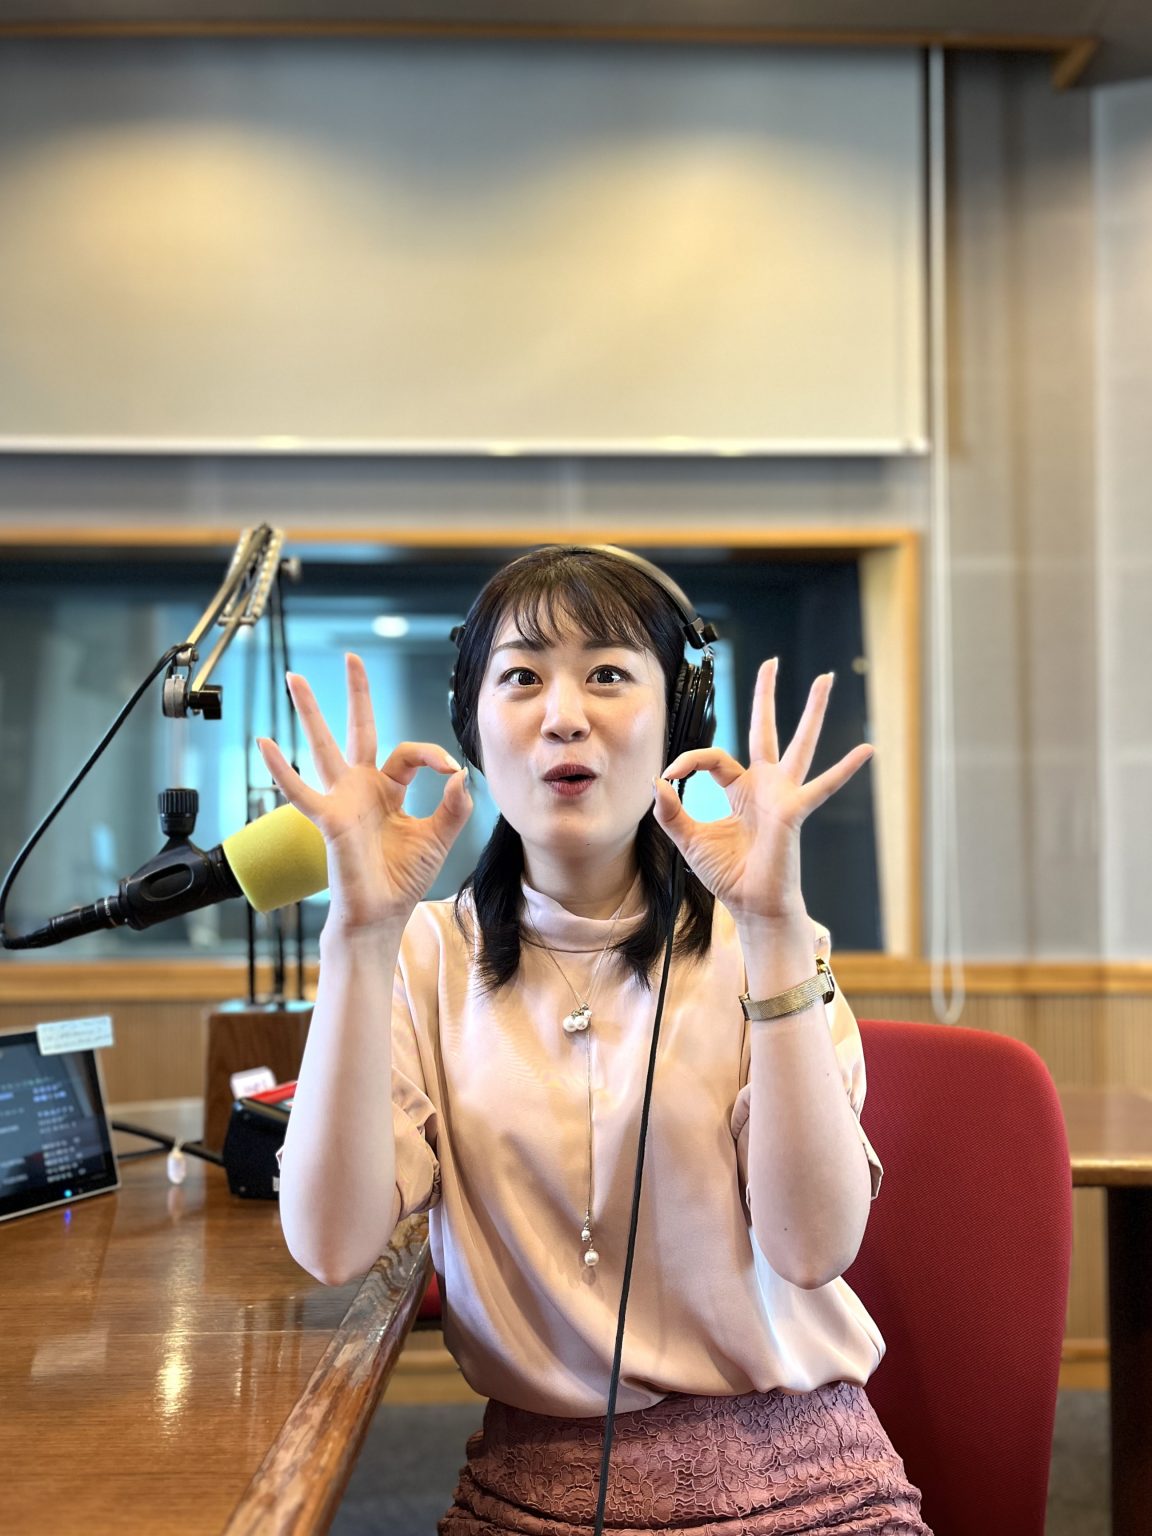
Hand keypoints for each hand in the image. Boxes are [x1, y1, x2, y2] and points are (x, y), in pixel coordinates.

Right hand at [256, 653, 471, 933]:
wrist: (381, 915)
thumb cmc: (402, 879)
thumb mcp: (438, 838)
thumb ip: (453, 807)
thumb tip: (460, 775)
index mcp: (387, 790)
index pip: (408, 754)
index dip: (432, 755)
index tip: (450, 771)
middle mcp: (361, 788)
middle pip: (359, 729)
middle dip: (356, 694)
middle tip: (351, 657)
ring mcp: (341, 800)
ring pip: (323, 747)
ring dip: (309, 712)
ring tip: (293, 678)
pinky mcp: (329, 819)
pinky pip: (301, 791)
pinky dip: (282, 770)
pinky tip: (265, 744)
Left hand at [651, 659, 872, 926]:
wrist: (751, 906)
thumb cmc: (728, 875)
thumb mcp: (689, 840)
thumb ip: (671, 812)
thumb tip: (656, 782)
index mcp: (740, 790)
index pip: (713, 758)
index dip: (688, 761)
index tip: (669, 775)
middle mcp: (765, 786)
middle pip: (765, 730)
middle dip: (766, 696)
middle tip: (770, 663)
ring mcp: (783, 795)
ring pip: (799, 744)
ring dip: (812, 711)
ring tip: (825, 678)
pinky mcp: (794, 811)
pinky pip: (822, 786)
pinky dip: (845, 769)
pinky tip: (866, 749)